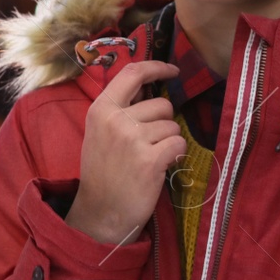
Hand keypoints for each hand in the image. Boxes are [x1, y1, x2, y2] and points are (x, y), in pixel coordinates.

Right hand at [65, 61, 182, 245]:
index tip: (172, 70)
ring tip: (150, 158)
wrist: (101, 211)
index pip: (132, 73)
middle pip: (162, 104)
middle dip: (163, 122)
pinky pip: (179, 144)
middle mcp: (116, 120)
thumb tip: (150, 88)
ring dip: (168, 142)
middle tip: (148, 144)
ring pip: (172, 126)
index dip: (157, 68)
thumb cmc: (103, 171)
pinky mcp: (150, 160)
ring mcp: (133, 139)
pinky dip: (176, 156)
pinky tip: (161, 167)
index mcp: (101, 109)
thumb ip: (121, 109)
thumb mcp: (100, 132)